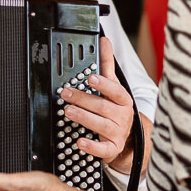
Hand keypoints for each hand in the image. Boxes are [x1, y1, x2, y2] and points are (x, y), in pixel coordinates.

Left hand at [64, 37, 135, 169]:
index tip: (91, 79)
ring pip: (102, 126)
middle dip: (84, 100)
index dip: (104, 85)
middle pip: (103, 107)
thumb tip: (104, 41)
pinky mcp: (112, 148)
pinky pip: (103, 149)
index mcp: (123, 100)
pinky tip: (80, 141)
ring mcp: (118, 133)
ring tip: (68, 111)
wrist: (124, 138)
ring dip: (84, 118)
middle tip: (66, 94)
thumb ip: (106, 65)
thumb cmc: (114, 109)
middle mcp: (122, 116)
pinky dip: (92, 146)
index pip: (116, 91)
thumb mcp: (112, 87)